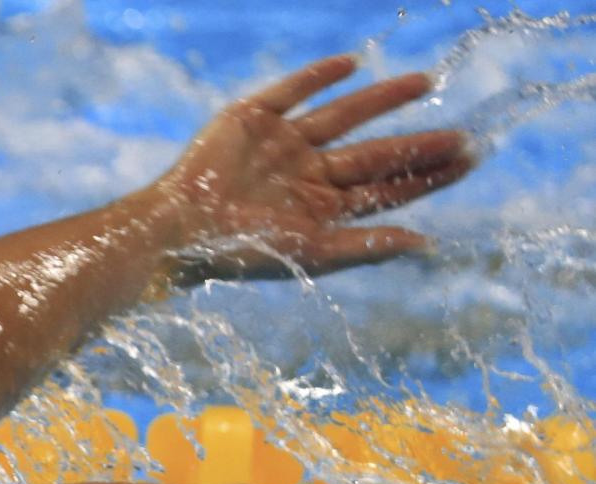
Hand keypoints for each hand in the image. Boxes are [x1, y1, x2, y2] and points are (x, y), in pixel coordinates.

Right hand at [156, 55, 474, 281]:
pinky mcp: (251, 119)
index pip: (385, 189)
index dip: (428, 176)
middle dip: (419, 144)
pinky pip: (291, 90)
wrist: (178, 229)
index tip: (469, 160)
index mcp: (319, 208)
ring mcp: (280, 144)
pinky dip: (319, 75)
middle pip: (374, 154)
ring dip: (383, 99)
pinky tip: (352, 64)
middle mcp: (305, 174)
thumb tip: (427, 244)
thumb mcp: (311, 253)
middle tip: (465, 133)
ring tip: (425, 83)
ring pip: (343, 116)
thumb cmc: (240, 251)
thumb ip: (366, 246)